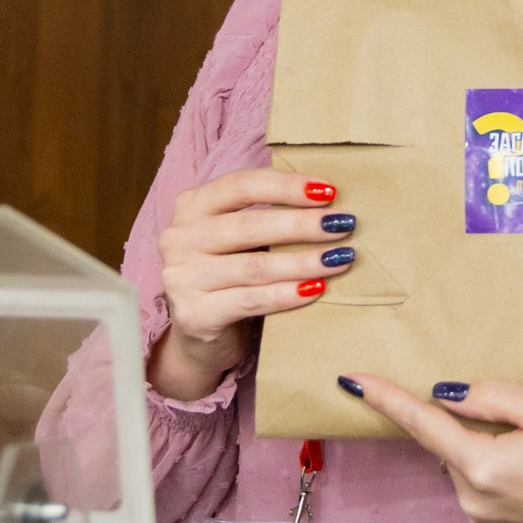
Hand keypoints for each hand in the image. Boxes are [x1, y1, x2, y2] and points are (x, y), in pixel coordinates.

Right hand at [149, 167, 354, 401]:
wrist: (199, 337)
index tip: (329, 191)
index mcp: (192, 206)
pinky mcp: (194, 315)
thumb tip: (329, 202)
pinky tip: (316, 288)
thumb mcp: (238, 239)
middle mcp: (179, 238)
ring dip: (303, 261)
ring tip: (340, 259)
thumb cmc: (229, 277)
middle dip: (302, 224)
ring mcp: (182, 278)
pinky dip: (287, 294)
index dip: (286, 186)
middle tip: (343, 225)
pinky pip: (250, 300)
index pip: (241, 185)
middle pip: (249, 225)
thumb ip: (266, 216)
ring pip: (254, 266)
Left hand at [344, 375, 522, 522]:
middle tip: (522, 411)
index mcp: (483, 468)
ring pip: (462, 459)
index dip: (386, 399)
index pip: (422, 425)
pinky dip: (491, 459)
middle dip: (462, 417)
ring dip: (482, 440)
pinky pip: (478, 479)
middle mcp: (472, 500)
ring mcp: (484, 519)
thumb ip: (491, 399)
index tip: (350, 379)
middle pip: (444, 442)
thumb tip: (443, 394)